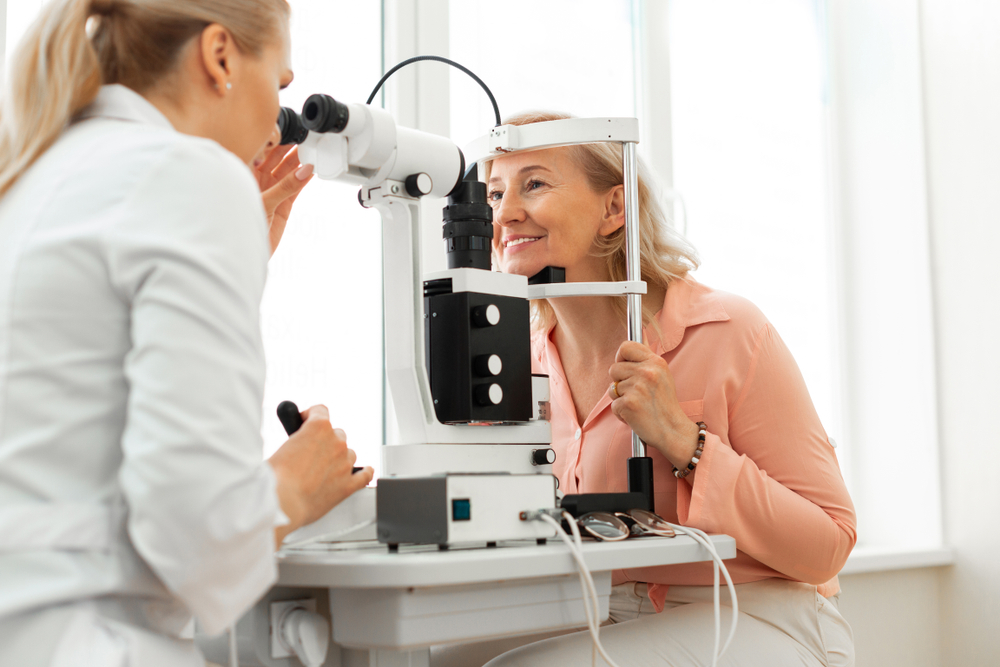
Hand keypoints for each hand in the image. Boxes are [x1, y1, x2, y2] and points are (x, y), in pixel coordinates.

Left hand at [252, 124, 313, 255]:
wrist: (241, 254)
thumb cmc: (236, 227)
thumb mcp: (264, 203)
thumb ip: (285, 188)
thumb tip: (305, 172)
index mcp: (242, 172)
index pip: (261, 149)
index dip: (276, 140)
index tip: (292, 132)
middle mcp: (255, 179)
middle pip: (277, 157)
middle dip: (291, 148)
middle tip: (307, 139)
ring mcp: (270, 191)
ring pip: (288, 171)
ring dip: (300, 162)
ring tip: (314, 151)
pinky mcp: (282, 205)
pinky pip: (296, 188)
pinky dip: (305, 179)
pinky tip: (313, 169)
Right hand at [268, 404, 373, 546]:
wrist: (283, 502)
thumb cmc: (276, 477)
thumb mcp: (281, 447)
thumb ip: (295, 441)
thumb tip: (297, 446)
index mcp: (318, 428)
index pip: (321, 410)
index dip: (311, 416)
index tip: (306, 422)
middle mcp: (336, 442)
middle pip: (337, 434)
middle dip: (326, 441)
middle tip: (312, 454)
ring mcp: (344, 463)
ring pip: (349, 454)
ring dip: (339, 458)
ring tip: (324, 470)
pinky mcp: (348, 485)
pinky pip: (365, 476)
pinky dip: (365, 473)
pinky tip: (364, 471)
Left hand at [608, 340, 699, 467]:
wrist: (673, 430)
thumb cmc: (665, 404)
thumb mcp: (663, 375)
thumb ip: (648, 359)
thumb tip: (642, 332)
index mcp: (656, 362)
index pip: (626, 347)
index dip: (621, 357)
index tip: (625, 367)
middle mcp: (647, 372)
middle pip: (614, 368)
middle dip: (620, 382)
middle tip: (635, 392)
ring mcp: (637, 388)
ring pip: (612, 388)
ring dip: (621, 398)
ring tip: (637, 404)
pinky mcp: (628, 404)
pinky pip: (613, 404)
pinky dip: (621, 413)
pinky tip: (635, 415)